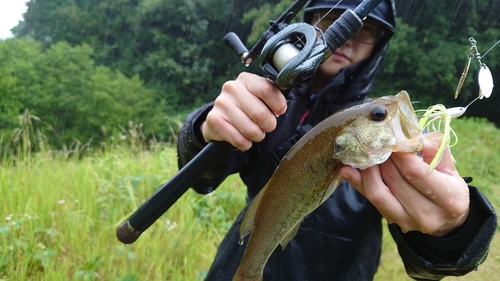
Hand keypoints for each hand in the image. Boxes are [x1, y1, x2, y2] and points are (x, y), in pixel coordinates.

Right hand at [201, 72, 286, 150]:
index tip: (279, 111)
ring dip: (257, 136)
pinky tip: (244, 139)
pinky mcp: (214, 119)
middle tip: (266, 126)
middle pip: (261, 113)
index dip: (278, 105)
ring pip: (250, 129)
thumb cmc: (245, 107)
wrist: (220, 119)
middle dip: (269, 125)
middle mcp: (232, 88)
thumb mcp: (258, 97)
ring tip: (254, 132)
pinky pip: (238, 139)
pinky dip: (245, 144)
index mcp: (246, 79)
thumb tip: (281, 107)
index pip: (267, 90)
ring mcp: (221, 103)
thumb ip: (272, 96)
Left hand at [339, 132, 469, 236]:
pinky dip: (357, 183)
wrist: (446, 219)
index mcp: (450, 199)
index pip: (415, 172)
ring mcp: (408, 222)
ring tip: (367, 153)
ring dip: (369, 169)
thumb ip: (435, 148)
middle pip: (394, 179)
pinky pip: (370, 200)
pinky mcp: (393, 221)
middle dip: (383, 157)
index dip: (399, 153)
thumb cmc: (448, 186)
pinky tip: (346, 170)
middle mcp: (428, 215)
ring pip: (378, 192)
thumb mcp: (449, 166)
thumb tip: (411, 137)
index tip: (391, 138)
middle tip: (376, 142)